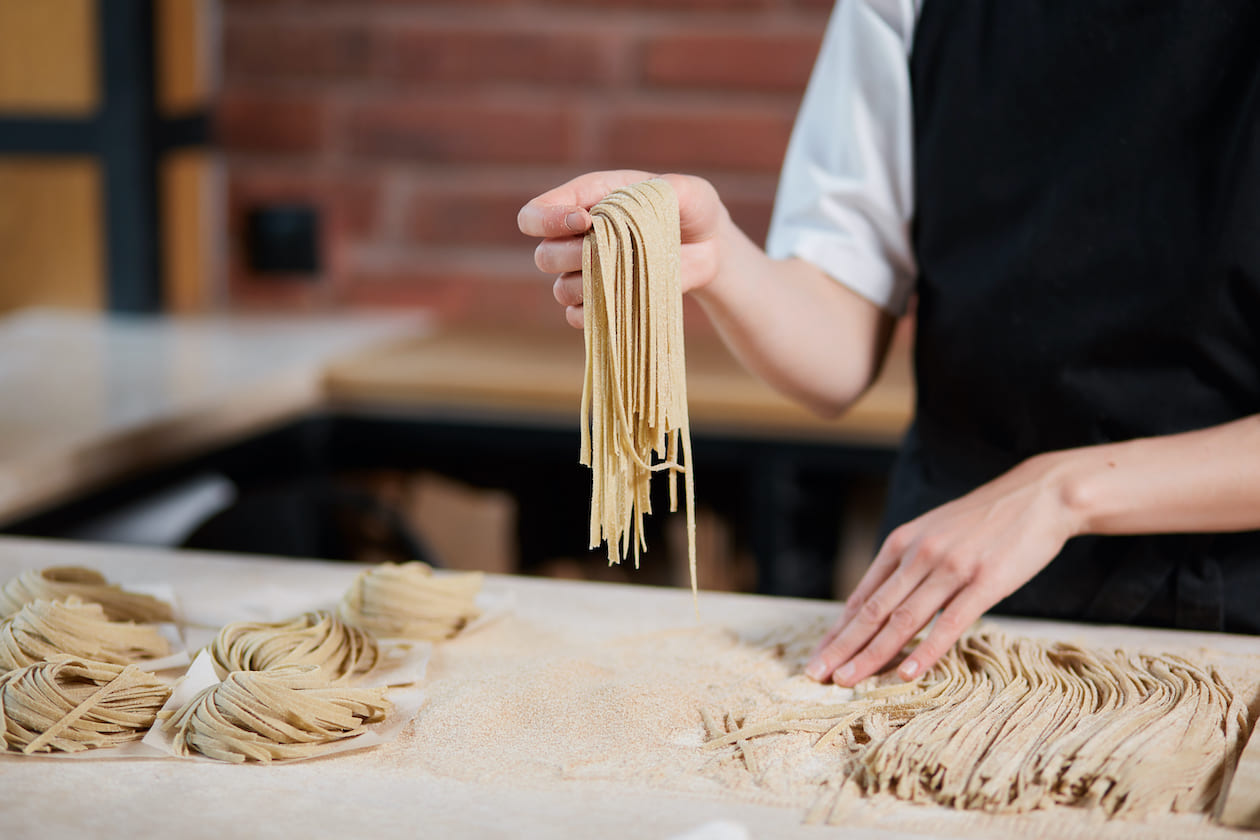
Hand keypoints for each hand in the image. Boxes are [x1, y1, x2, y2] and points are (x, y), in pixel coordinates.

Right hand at [517, 171, 726, 328]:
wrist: (707, 245)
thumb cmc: (690, 208)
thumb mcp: (686, 190)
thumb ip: (666, 190)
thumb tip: (644, 203)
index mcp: (586, 201)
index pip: (536, 214)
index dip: (548, 220)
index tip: (584, 222)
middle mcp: (577, 239)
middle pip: (543, 256)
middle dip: (572, 255)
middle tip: (614, 249)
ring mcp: (588, 274)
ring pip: (561, 290)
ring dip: (589, 287)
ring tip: (627, 276)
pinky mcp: (604, 303)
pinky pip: (579, 317)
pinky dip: (596, 314)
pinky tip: (621, 303)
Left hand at [806, 453, 1082, 685]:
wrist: (1039, 494)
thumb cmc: (985, 520)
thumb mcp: (934, 531)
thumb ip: (908, 562)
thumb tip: (883, 599)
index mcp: (902, 542)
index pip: (862, 596)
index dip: (839, 629)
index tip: (819, 655)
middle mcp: (919, 554)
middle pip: (873, 611)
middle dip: (842, 647)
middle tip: (816, 675)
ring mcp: (950, 568)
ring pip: (902, 620)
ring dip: (871, 655)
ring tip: (847, 681)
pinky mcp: (984, 581)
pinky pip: (949, 623)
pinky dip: (925, 650)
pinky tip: (906, 673)